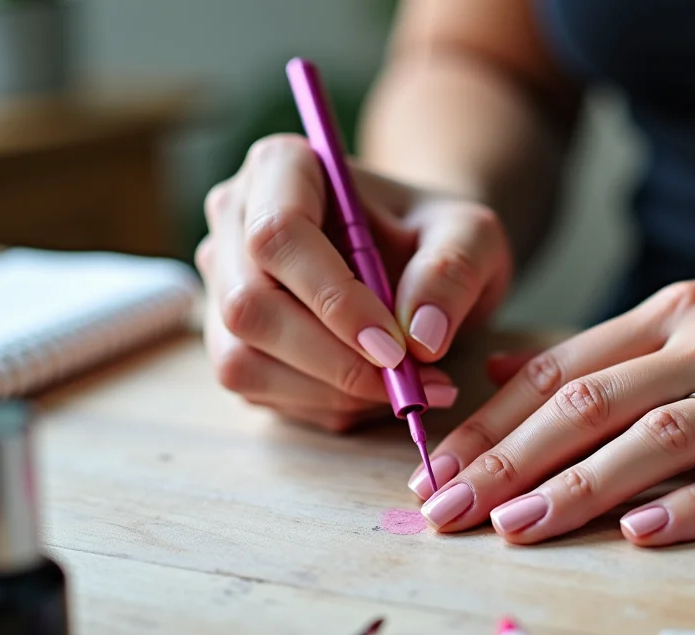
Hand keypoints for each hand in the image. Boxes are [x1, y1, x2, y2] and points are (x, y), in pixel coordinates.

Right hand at [197, 134, 513, 430]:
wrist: (420, 259)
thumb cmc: (438, 236)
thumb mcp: (472, 237)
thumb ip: (454, 271)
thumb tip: (421, 338)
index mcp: (280, 167)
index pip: (278, 234)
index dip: (331, 298)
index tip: (396, 346)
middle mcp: (234, 222)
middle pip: (249, 305)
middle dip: (332, 360)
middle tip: (412, 384)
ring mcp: (222, 285)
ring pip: (243, 359)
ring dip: (330, 392)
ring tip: (409, 390)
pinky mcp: (230, 342)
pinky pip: (259, 392)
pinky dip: (324, 406)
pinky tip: (377, 392)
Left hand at [410, 228, 694, 545]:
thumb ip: (610, 345)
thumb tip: (508, 370)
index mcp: (674, 314)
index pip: (559, 371)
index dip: (489, 423)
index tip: (434, 467)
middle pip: (587, 404)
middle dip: (506, 461)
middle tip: (445, 509)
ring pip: (656, 438)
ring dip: (577, 487)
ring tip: (516, 526)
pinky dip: (694, 504)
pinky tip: (643, 533)